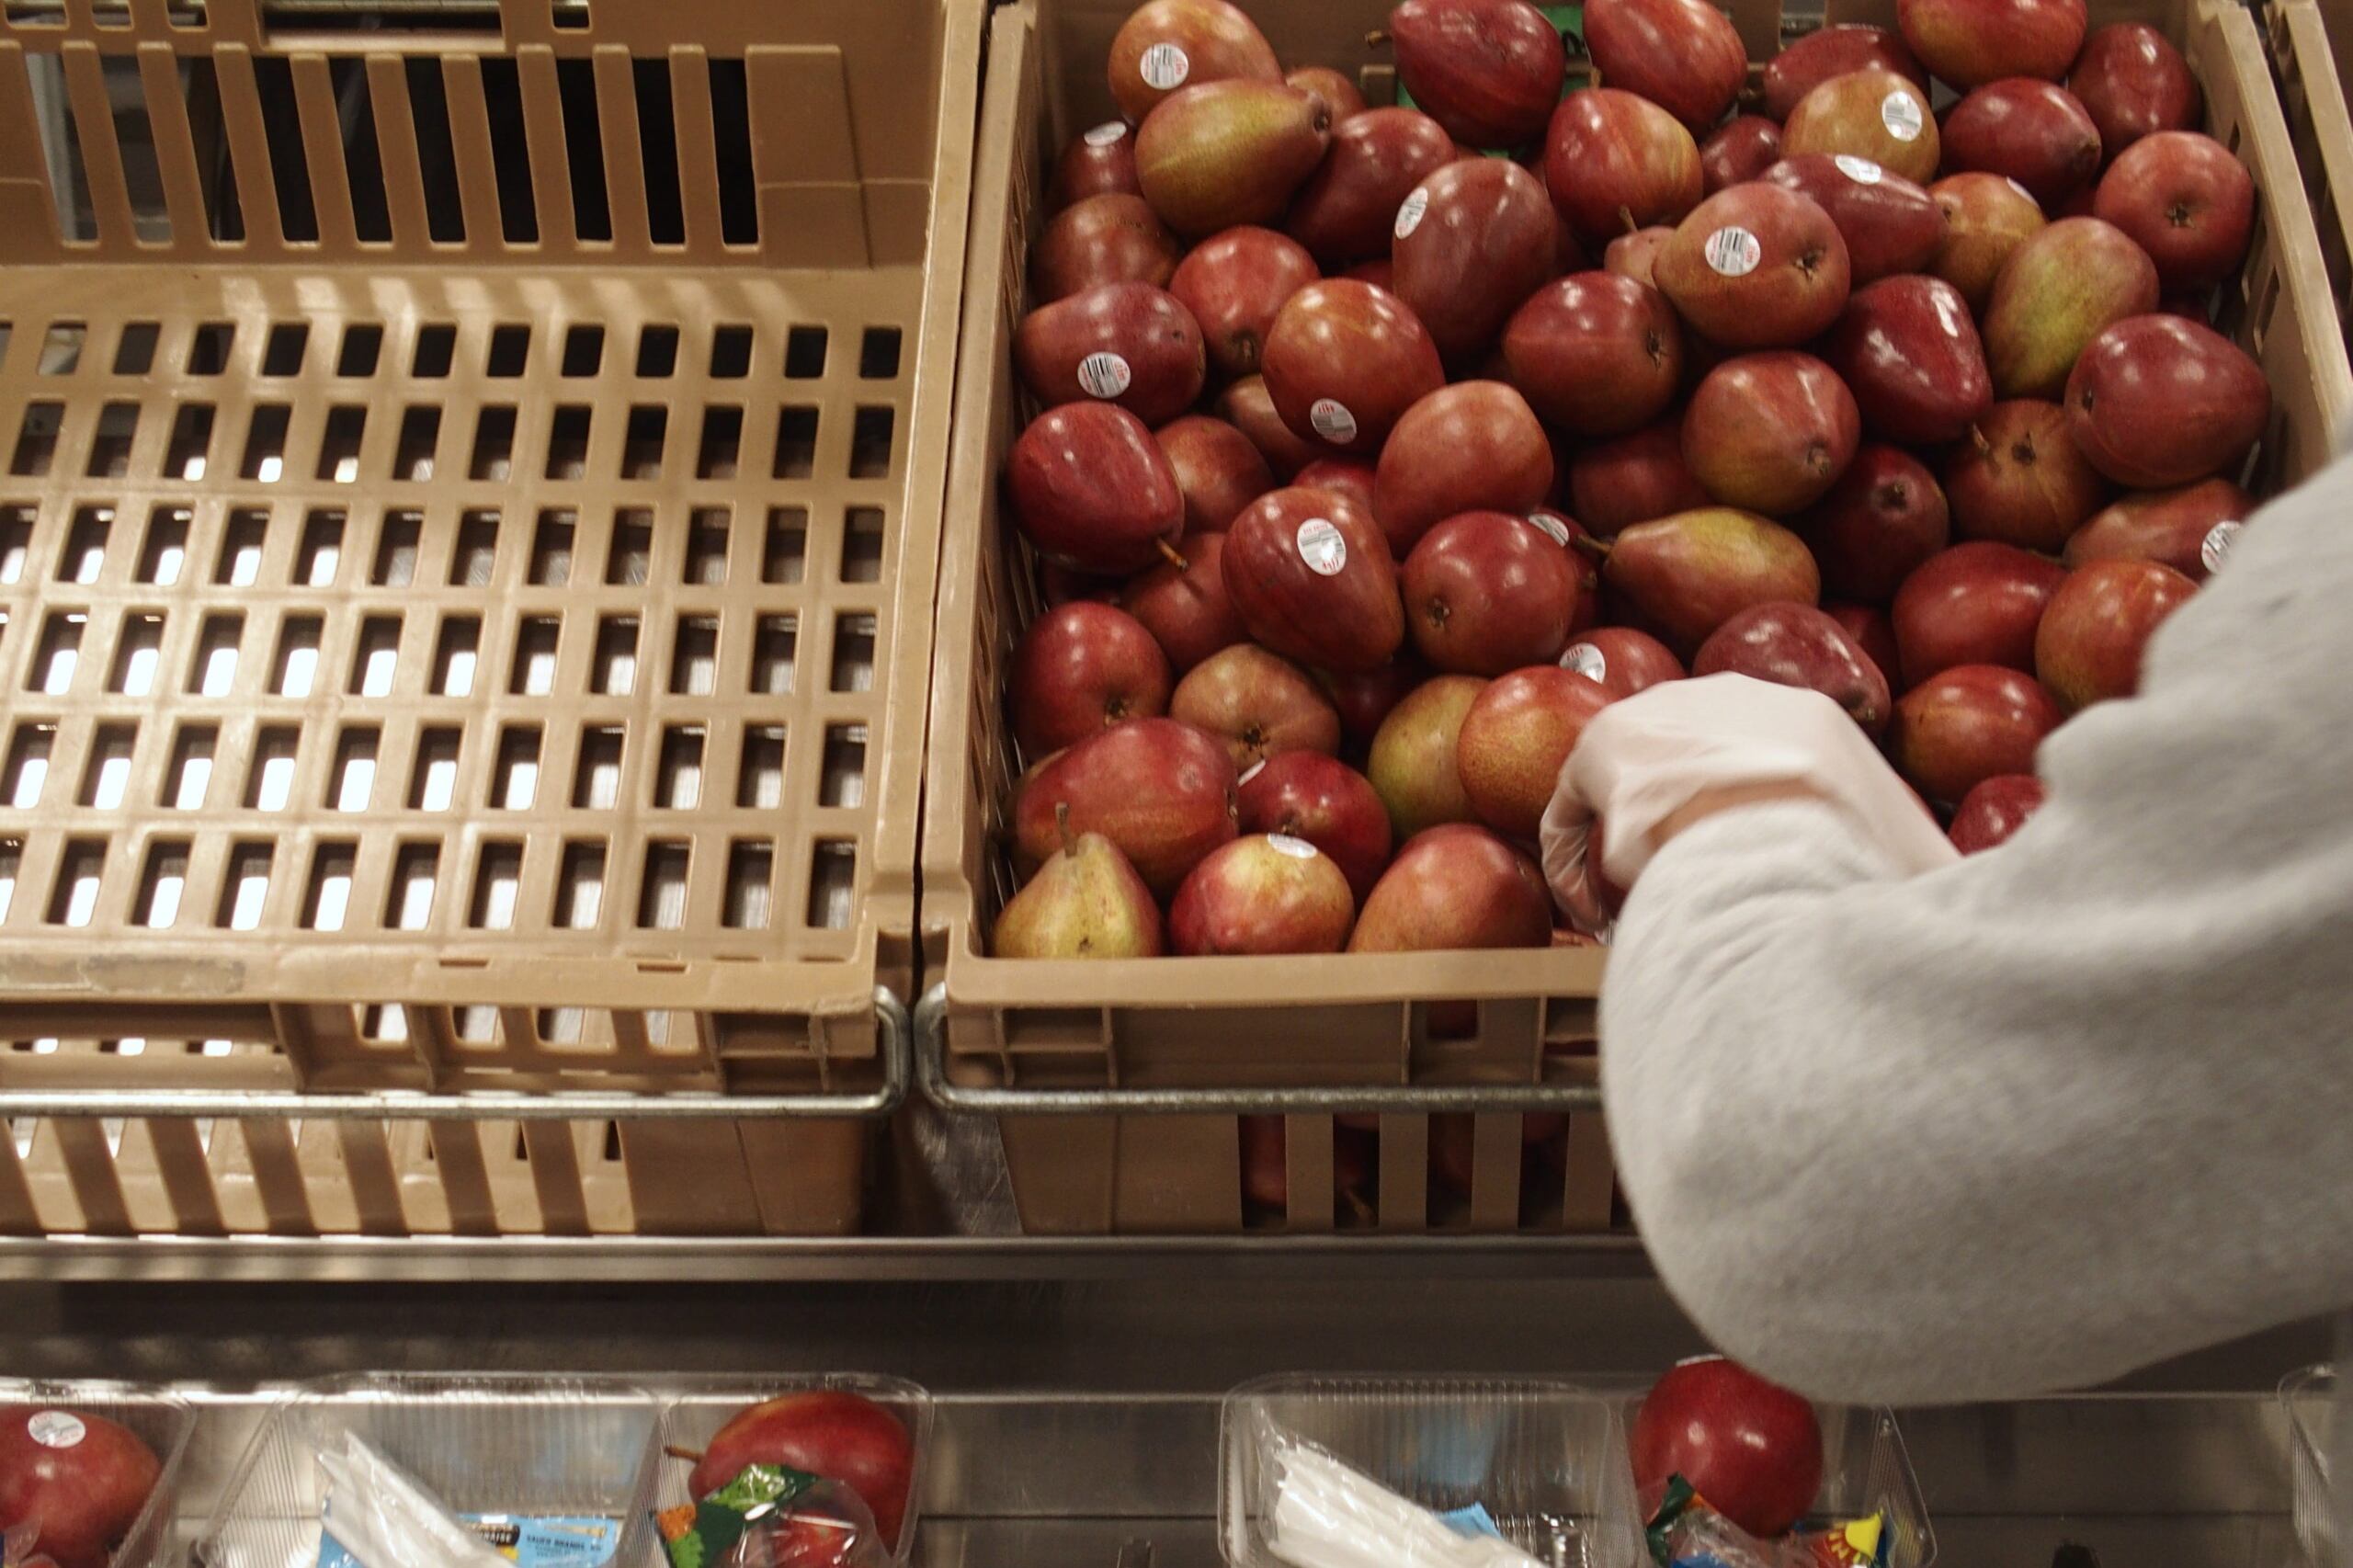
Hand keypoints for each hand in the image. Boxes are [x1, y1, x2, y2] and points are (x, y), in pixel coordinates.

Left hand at [1541, 674, 1959, 930]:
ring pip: (1620, 786)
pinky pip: (1571, 811)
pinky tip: (1597, 914)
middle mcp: (1731, 697)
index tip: (1730, 869)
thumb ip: (1909, 869)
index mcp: (1805, 716)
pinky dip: (1573, 863)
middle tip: (1674, 891)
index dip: (1732, 817)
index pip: (1750, 755)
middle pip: (1679, 761)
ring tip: (1628, 913)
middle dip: (1671, 826)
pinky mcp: (1611, 753)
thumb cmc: (1859, 869)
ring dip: (1617, 852)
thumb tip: (1942, 904)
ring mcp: (1667, 717)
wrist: (1802, 851)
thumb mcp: (1906, 858)